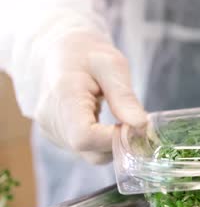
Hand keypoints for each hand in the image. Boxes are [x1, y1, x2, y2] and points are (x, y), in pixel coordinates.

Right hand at [34, 31, 145, 163]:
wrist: (64, 52)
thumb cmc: (89, 55)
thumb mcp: (113, 66)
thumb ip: (124, 97)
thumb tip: (142, 126)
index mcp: (63, 97)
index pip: (85, 136)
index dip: (114, 138)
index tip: (136, 125)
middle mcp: (51, 120)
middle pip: (89, 150)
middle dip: (119, 142)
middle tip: (135, 121)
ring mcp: (51, 131)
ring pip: (89, 154)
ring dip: (112, 142)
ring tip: (121, 116)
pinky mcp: (56, 136)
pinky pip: (85, 150)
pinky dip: (103, 142)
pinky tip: (108, 122)